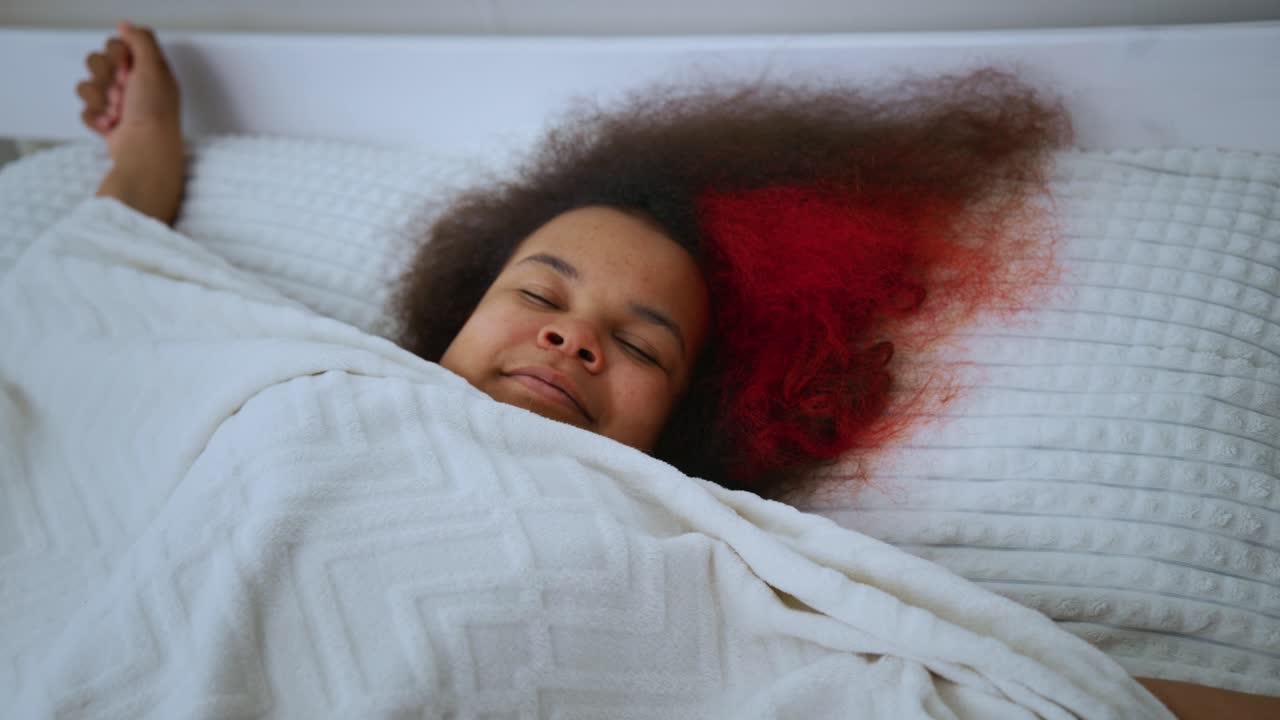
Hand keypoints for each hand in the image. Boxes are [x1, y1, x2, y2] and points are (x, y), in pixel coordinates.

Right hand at [76, 20, 180, 162]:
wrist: (144, 151)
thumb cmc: (153, 111)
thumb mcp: (154, 67)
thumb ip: (141, 40)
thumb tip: (125, 25)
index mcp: (147, 69)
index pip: (115, 46)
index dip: (116, 57)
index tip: (128, 70)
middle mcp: (133, 85)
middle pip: (97, 63)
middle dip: (106, 80)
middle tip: (122, 95)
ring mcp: (118, 104)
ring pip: (87, 86)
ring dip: (100, 100)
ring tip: (117, 114)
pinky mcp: (106, 122)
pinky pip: (85, 110)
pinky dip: (96, 118)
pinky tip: (111, 127)